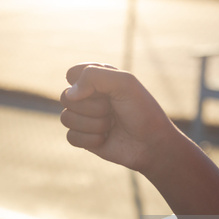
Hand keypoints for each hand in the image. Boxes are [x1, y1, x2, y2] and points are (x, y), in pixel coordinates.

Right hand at [60, 63, 177, 171]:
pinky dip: (90, 140)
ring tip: (111, 126)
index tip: (106, 90)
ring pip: (66, 119)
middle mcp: (87, 96)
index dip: (84, 83)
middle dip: (92, 107)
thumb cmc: (142, 111)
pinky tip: (105, 139)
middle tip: (112, 110)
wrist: (152, 145)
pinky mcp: (82, 138)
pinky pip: (70, 137)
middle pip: (65, 97)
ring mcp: (84, 118)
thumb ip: (94, 77)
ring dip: (93, 125)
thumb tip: (70, 94)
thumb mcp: (125, 83)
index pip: (72, 74)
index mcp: (97, 78)